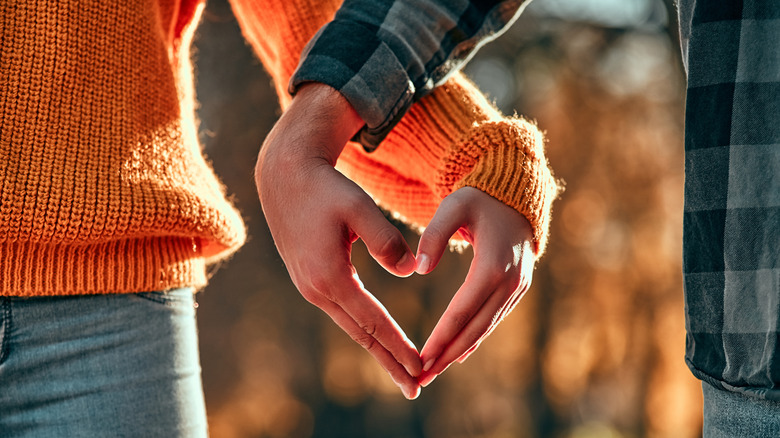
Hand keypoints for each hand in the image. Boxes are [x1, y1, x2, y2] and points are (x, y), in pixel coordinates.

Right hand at [255, 83, 421, 398]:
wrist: (285, 176)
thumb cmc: (326, 188)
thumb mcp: (359, 207)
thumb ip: (386, 240)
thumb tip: (410, 270)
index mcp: (330, 276)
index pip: (372, 321)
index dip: (398, 346)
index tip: (421, 366)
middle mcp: (316, 289)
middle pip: (360, 335)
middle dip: (389, 362)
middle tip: (415, 388)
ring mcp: (310, 287)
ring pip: (351, 327)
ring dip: (377, 350)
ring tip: (402, 371)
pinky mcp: (310, 280)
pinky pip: (343, 313)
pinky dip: (364, 330)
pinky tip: (377, 339)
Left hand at [415, 187, 535, 386]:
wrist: (515, 194)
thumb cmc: (479, 198)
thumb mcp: (454, 206)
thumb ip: (433, 235)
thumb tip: (419, 269)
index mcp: (494, 265)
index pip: (463, 310)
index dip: (442, 337)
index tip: (421, 358)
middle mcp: (510, 282)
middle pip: (475, 328)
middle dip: (447, 355)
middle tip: (421, 378)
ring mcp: (518, 287)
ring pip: (485, 328)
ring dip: (459, 352)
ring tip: (432, 372)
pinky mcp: (517, 289)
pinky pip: (493, 319)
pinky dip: (474, 338)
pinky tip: (457, 355)